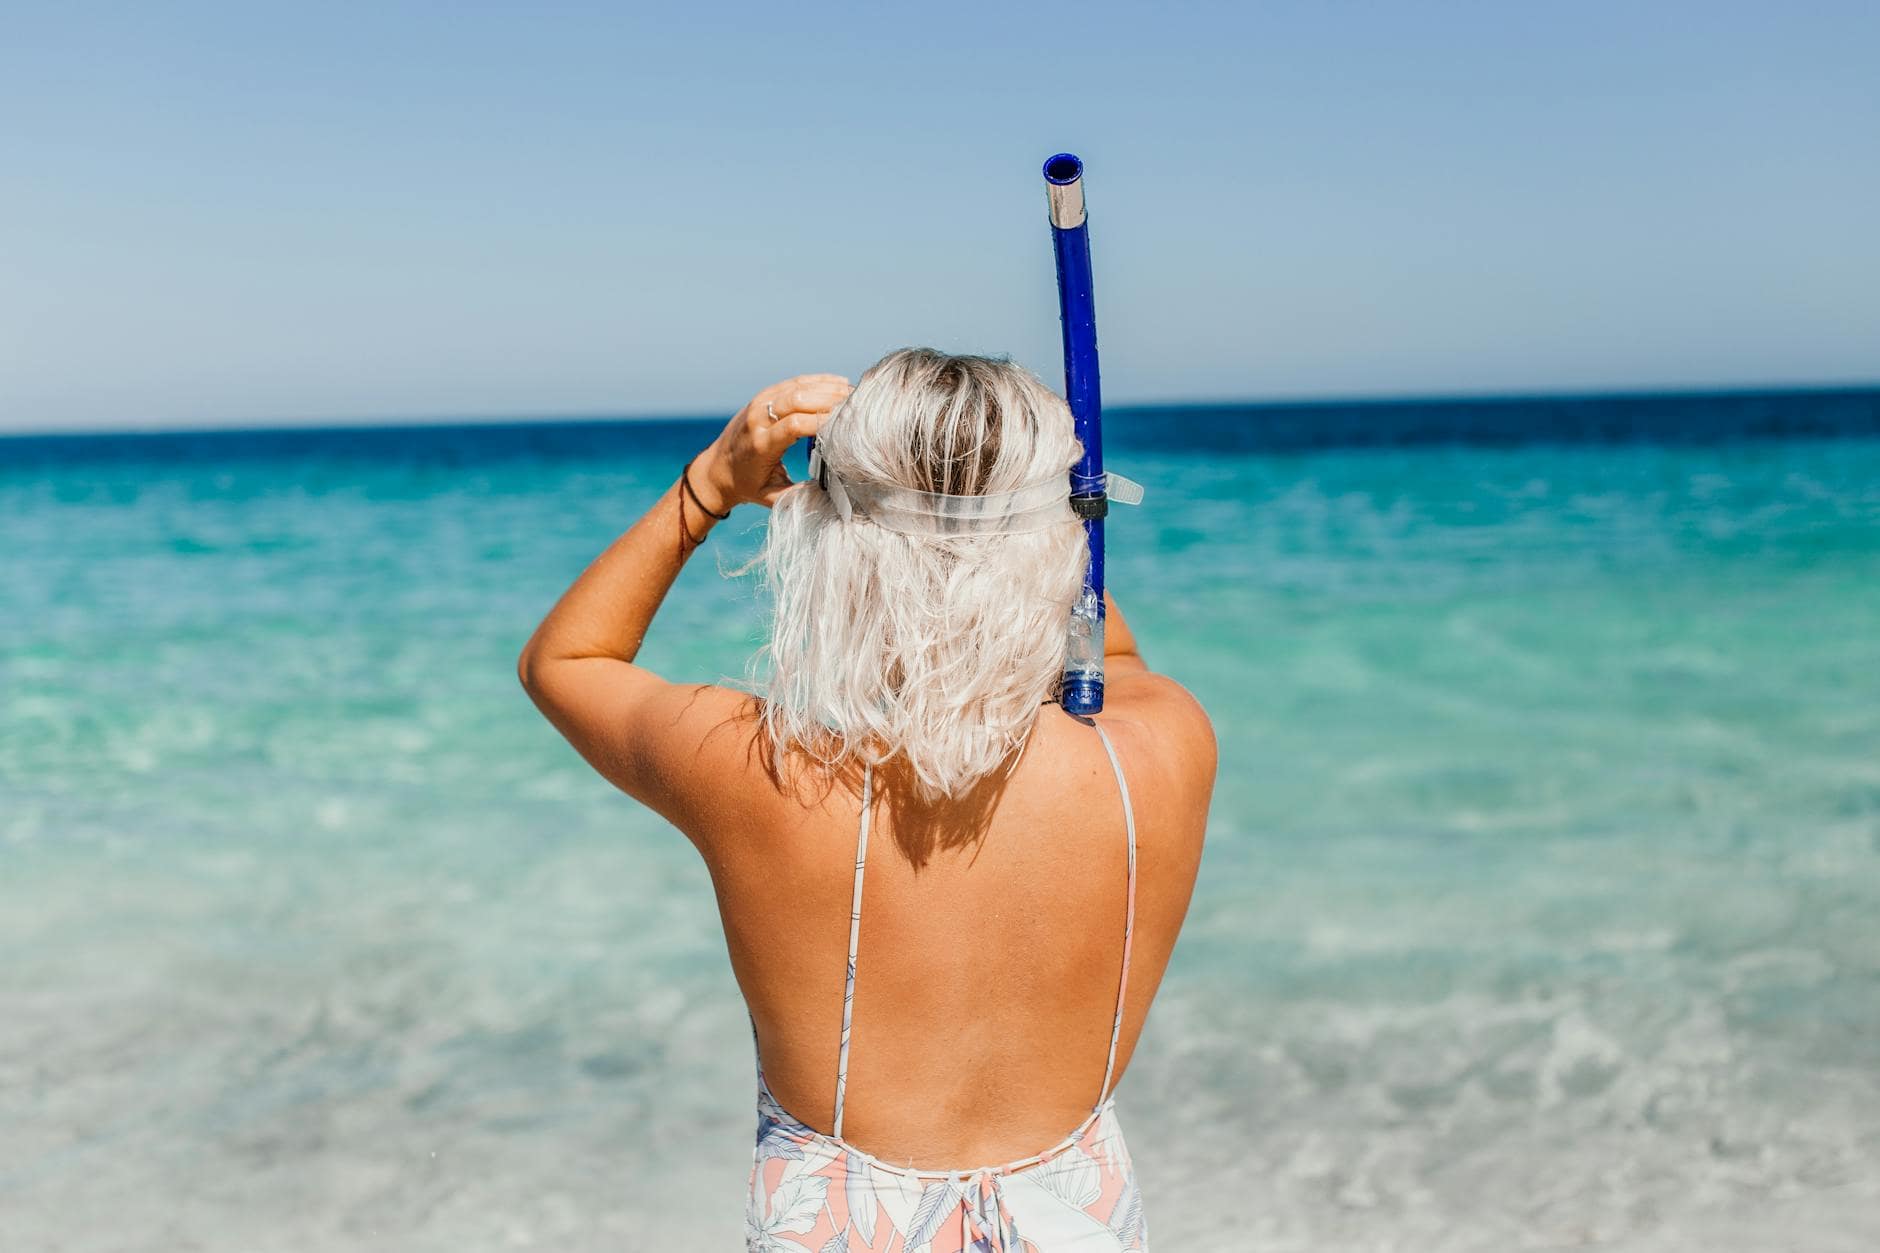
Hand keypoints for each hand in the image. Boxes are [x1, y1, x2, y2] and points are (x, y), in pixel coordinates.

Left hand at [692, 374, 851, 511]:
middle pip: (798, 399)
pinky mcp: (763, 396)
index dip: (823, 422)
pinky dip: (818, 381)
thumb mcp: (772, 497)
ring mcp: (759, 403)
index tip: (848, 427)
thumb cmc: (747, 487)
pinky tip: (838, 384)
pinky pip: (794, 382)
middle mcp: (758, 419)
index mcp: (760, 445)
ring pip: (797, 386)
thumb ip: (801, 494)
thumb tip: (836, 491)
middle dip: (830, 400)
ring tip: (853, 396)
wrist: (714, 470)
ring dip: (827, 388)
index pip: (795, 424)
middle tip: (858, 407)